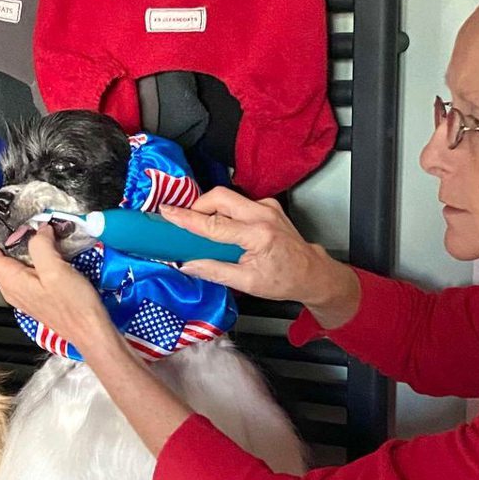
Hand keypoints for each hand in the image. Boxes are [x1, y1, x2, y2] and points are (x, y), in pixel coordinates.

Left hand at [0, 214, 118, 355]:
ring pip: (11, 260)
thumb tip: (39, 230)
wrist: (92, 332)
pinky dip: (31, 251)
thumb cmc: (74, 307)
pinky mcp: (36, 293)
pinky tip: (47, 244)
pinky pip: (26, 267)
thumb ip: (41, 245)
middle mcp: (11, 287)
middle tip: (13, 213)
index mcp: (10, 280)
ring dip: (18, 241)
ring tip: (32, 225)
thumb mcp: (56, 270)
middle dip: (0, 231)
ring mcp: (23, 291)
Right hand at [160, 188, 360, 325]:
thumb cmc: (283, 280)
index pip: (213, 224)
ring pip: (228, 197)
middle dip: (197, 206)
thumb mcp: (247, 283)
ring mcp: (267, 206)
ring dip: (211, 209)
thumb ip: (215, 271)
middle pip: (219, 197)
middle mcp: (263, 214)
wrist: (311, 272)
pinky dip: (225, 212)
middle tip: (185, 222)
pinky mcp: (268, 205)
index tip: (166, 212)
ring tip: (204, 228)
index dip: (186, 218)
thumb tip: (187, 265)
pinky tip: (224, 229)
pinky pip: (238, 202)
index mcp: (257, 235)